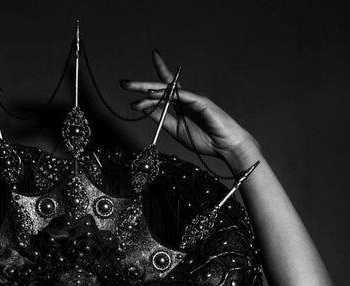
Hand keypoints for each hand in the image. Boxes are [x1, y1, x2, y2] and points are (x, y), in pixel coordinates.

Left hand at [121, 50, 259, 167]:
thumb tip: (144, 109)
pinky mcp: (201, 101)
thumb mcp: (175, 130)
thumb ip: (161, 118)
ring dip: (150, 92)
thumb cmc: (204, 140)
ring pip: (168, 91)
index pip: (164, 88)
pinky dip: (168, 95)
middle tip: (123, 83)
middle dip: (142, 85)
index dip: (153, 77)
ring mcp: (194, 98)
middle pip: (161, 88)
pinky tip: (154, 95)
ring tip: (134, 91)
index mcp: (180, 104)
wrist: (226, 147)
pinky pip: (182, 96)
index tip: (137, 74)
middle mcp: (186, 98)